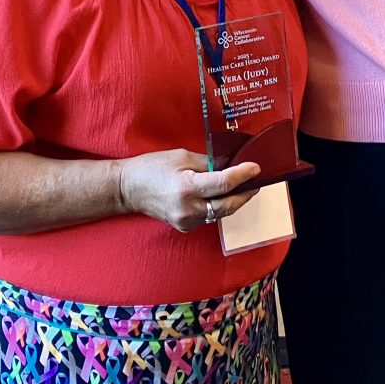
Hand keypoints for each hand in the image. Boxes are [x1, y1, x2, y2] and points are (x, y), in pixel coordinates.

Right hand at [116, 149, 260, 232]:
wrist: (128, 188)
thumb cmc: (152, 167)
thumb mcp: (182, 156)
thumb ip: (208, 163)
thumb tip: (229, 165)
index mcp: (187, 187)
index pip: (224, 183)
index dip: (243, 175)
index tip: (256, 168)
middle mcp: (188, 208)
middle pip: (228, 204)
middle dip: (245, 193)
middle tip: (256, 181)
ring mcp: (186, 221)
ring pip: (220, 213)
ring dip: (234, 200)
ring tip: (243, 187)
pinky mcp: (185, 227)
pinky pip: (209, 217)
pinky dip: (219, 206)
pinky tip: (223, 196)